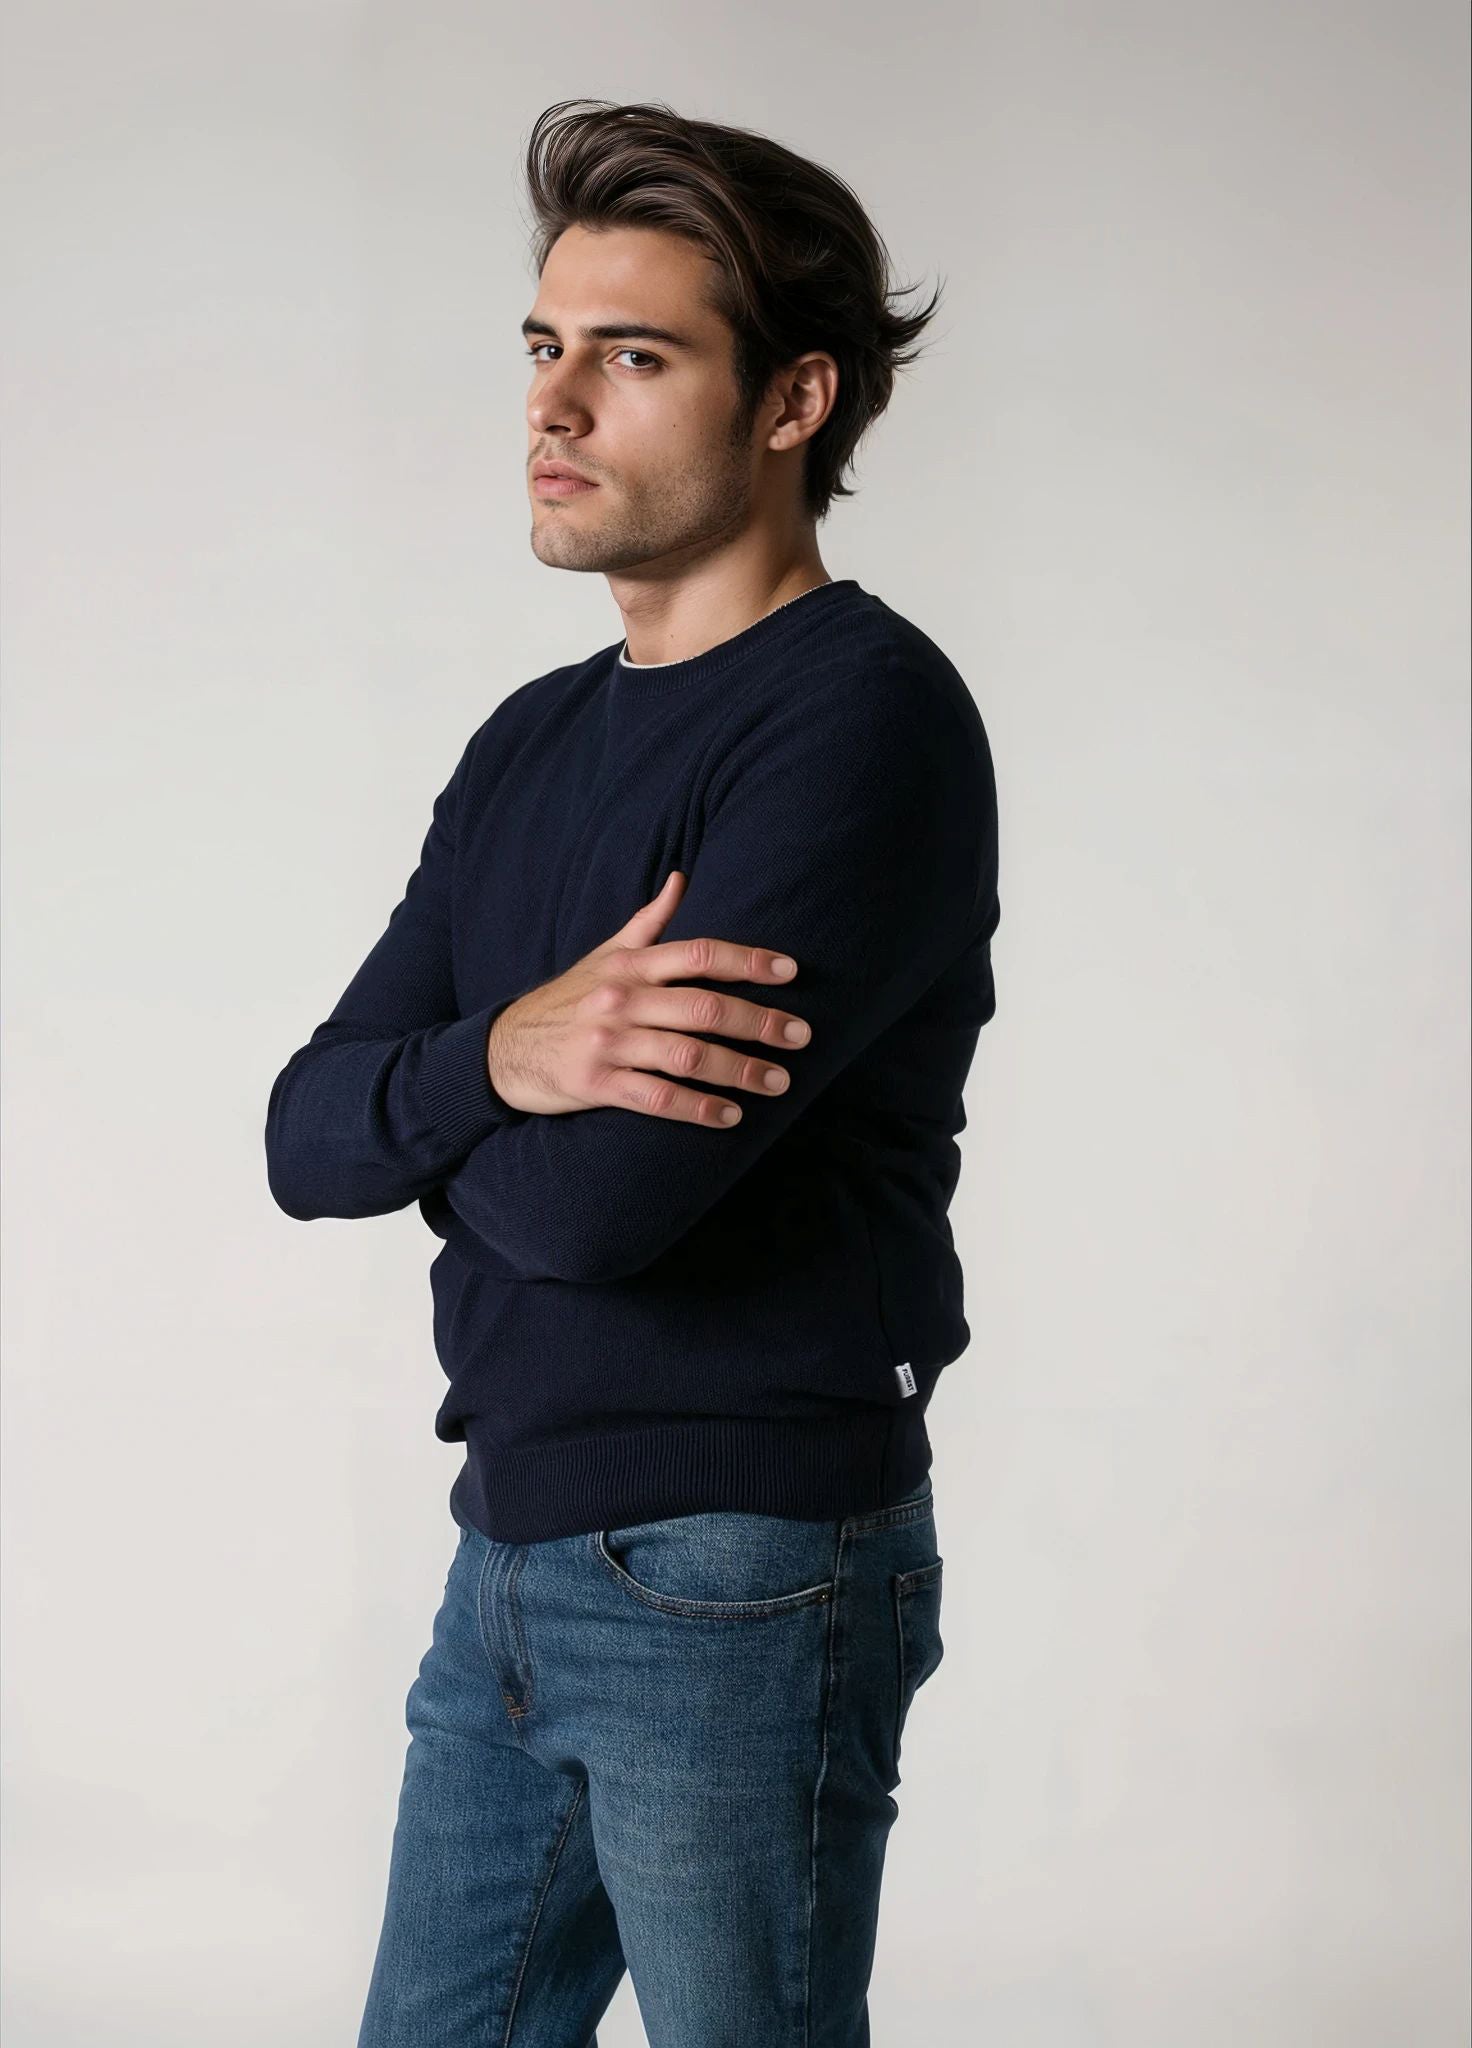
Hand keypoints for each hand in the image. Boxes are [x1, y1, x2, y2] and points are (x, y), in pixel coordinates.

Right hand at [484, 871, 811, 1123]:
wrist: (502, 1050)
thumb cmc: (568, 999)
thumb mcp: (604, 954)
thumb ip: (648, 921)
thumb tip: (683, 877)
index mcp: (630, 964)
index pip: (698, 953)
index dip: (748, 960)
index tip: (791, 970)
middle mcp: (622, 999)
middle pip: (704, 1007)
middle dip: (760, 1022)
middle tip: (802, 1036)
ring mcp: (609, 1043)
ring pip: (688, 1055)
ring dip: (739, 1071)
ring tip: (779, 1082)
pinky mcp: (596, 1085)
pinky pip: (657, 1099)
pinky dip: (699, 1109)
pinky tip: (731, 1116)